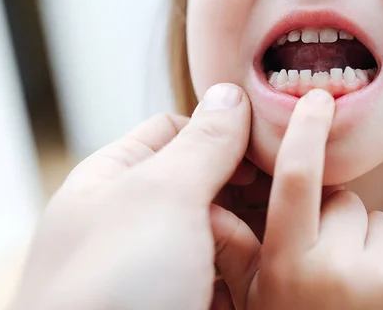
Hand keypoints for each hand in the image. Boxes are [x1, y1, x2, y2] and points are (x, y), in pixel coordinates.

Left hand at [10, 83, 250, 309]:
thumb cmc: (116, 288)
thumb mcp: (161, 195)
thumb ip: (204, 143)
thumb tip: (232, 94)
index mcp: (115, 180)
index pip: (177, 131)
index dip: (221, 133)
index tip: (263, 147)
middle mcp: (137, 219)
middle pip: (209, 182)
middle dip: (241, 195)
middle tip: (267, 209)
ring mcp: (162, 264)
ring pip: (226, 231)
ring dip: (246, 242)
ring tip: (250, 265)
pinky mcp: (187, 301)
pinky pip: (229, 273)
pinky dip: (244, 277)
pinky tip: (251, 290)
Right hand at [212, 89, 382, 309]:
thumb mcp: (256, 305)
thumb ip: (234, 255)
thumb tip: (204, 210)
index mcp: (288, 266)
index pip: (298, 178)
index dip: (306, 131)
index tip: (318, 100)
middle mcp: (336, 268)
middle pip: (342, 200)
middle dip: (334, 219)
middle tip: (325, 265)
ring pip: (378, 220)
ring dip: (367, 242)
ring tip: (353, 289)